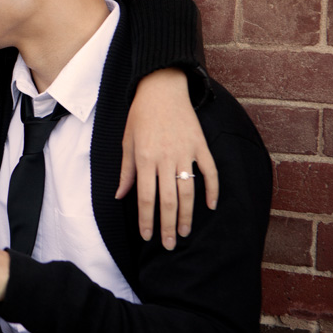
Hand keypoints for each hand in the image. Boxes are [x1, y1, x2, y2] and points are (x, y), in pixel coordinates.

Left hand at [116, 68, 218, 250]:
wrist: (161, 87)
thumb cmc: (140, 115)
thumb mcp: (126, 141)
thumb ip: (126, 171)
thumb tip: (119, 196)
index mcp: (144, 158)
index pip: (145, 197)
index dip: (147, 220)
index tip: (148, 236)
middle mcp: (165, 158)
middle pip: (168, 200)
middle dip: (168, 225)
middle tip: (170, 245)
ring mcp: (185, 152)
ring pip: (189, 190)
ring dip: (188, 214)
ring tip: (185, 232)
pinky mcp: (200, 145)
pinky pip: (210, 171)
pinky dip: (213, 189)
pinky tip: (211, 206)